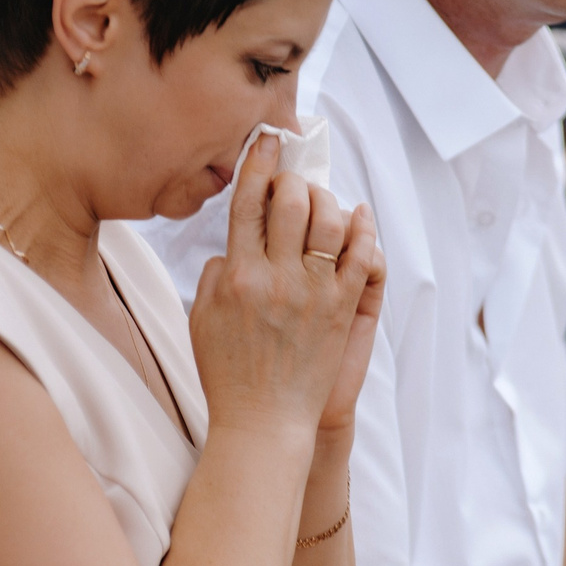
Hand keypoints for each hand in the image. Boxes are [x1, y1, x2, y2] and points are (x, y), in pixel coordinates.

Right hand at [190, 133, 382, 440]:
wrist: (263, 423)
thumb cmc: (228, 373)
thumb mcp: (201, 318)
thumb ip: (215, 272)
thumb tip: (234, 244)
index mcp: (236, 276)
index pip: (247, 203)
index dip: (258, 164)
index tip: (267, 142)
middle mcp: (275, 279)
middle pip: (291, 203)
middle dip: (294, 179)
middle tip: (294, 177)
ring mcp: (313, 294)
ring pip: (329, 221)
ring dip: (327, 199)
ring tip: (321, 200)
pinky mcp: (342, 311)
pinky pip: (361, 258)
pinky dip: (363, 230)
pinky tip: (359, 216)